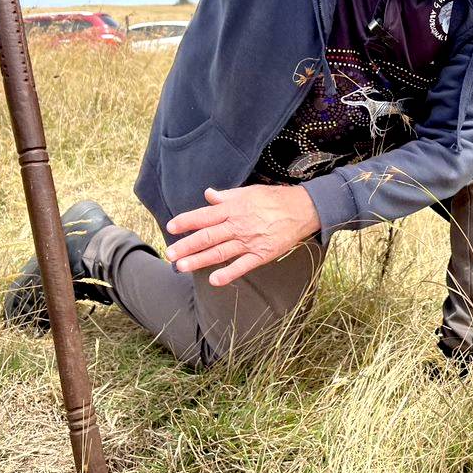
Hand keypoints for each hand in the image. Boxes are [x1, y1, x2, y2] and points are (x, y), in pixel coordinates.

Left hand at [165, 185, 320, 286]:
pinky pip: (242, 266)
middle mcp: (238, 225)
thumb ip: (227, 196)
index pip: (204, 216)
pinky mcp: (261, 254)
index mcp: (233, 208)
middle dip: (187, 246)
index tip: (171, 228)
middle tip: (170, 254)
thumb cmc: (274, 199)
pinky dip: (228, 274)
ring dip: (199, 260)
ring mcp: (249, 241)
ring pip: (219, 252)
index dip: (186, 221)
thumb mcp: (249, 192)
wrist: (302, 210)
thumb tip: (208, 195)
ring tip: (182, 267)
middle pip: (207, 236)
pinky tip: (214, 280)